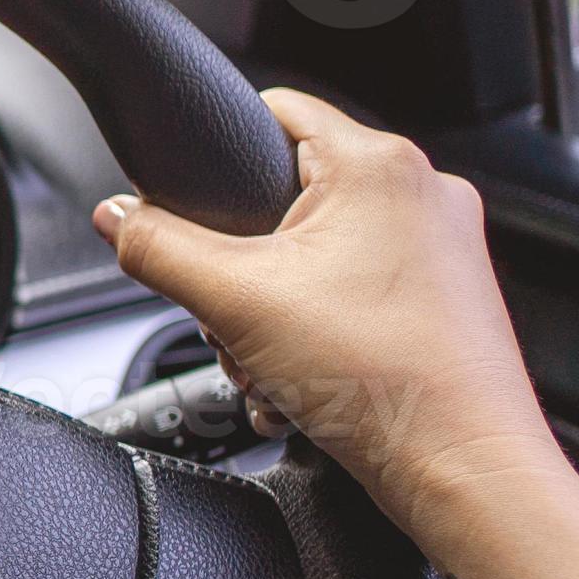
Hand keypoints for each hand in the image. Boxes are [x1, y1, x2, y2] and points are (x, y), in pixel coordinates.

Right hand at [91, 89, 569, 566]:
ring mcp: (440, 245)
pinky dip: (316, 333)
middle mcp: (422, 191)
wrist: (461, 467)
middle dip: (244, 268)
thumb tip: (118, 217)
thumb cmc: (382, 378)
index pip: (275, 111)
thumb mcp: (235, 303)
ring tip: (274, 363)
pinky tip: (303, 382)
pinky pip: (354, 291)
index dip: (219, 156)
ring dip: (273, 312)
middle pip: (287, 198)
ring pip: (318, 254)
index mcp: (378, 164)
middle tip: (238, 319)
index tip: (194, 209)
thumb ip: (159, 248)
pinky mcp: (444, 294)